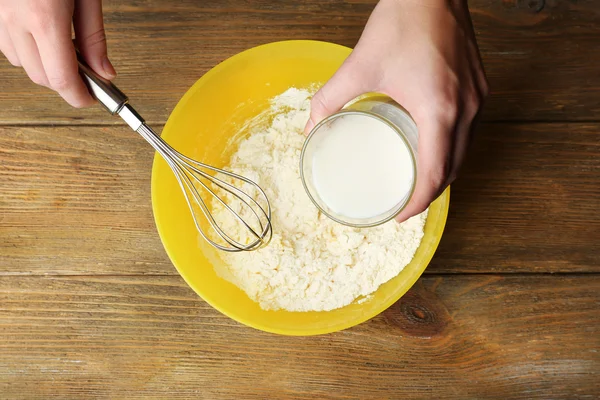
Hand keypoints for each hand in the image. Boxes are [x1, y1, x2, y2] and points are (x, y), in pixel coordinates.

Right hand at [0, 0, 115, 107]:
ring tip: (63, 46)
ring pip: (22, 63)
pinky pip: (7, 45)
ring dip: (45, 66)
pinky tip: (41, 36)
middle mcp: (15, 18)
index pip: (61, 78)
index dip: (79, 96)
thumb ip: (94, 36)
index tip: (91, 98)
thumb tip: (104, 73)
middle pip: (42, 77)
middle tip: (86, 73)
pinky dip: (26, 50)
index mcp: (44, 16)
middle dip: (66, 83)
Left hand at [306, 0, 487, 220]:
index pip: (434, 173)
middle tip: (405, 204)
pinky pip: (471, 131)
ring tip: (417, 181)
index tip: (400, 215)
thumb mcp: (359, 65)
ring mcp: (478, 98)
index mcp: (439, 110)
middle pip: (454, 168)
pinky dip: (453, 148)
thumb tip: (309, 126)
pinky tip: (433, 147)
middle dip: (430, 192)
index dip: (418, 202)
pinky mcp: (480, 87)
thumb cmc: (403, 22)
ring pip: (466, 151)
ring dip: (444, 172)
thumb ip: (329, 98)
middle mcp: (466, 109)